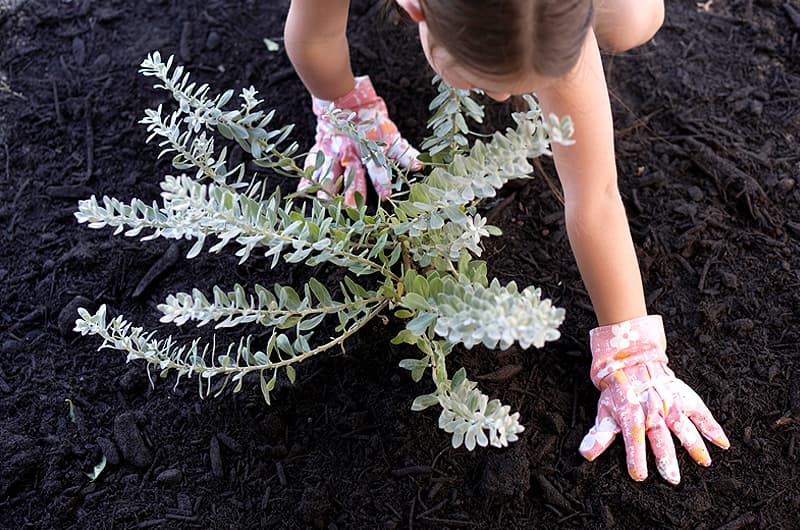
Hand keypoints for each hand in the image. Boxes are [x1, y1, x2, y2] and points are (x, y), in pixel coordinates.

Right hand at [298, 76, 421, 206]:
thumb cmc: (369, 117)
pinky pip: (313, 162)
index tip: (386, 196)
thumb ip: (403, 153)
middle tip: (352, 210)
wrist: (343, 97)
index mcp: (368, 149)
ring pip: (329, 172)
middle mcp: (350, 152)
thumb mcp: (389, 134)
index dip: (382, 181)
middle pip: (351, 175)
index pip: (377, 168)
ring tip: (325, 204)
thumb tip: (419, 167)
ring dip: (327, 188)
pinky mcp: (320, 147)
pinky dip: (307, 176)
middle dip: (352, 192)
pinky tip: (302, 190)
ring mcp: (333, 150)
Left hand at [579, 315, 729, 483]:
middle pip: (660, 437)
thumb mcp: (605, 412)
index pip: (632, 438)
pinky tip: (722, 443)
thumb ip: (599, 436)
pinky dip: (712, 427)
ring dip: (693, 444)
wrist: (633, 361)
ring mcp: (670, 404)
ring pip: (683, 426)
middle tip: (672, 478)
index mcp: (632, 415)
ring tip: (703, 462)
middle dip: (666, 458)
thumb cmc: (619, 393)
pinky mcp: (684, 399)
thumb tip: (585, 455)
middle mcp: (652, 411)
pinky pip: (700, 413)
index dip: (635, 456)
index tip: (638, 475)